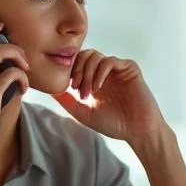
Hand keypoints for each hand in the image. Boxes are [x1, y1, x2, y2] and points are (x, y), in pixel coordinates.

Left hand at [52, 49, 167, 147]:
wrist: (137, 131)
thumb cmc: (113, 124)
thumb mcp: (83, 113)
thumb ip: (67, 100)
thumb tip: (48, 89)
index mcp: (94, 79)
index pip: (78, 62)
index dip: (70, 70)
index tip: (70, 87)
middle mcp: (105, 72)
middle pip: (85, 55)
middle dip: (77, 69)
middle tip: (77, 87)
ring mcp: (117, 69)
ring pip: (95, 56)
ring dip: (88, 73)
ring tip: (88, 92)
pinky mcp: (129, 68)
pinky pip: (110, 61)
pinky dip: (100, 72)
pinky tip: (98, 88)